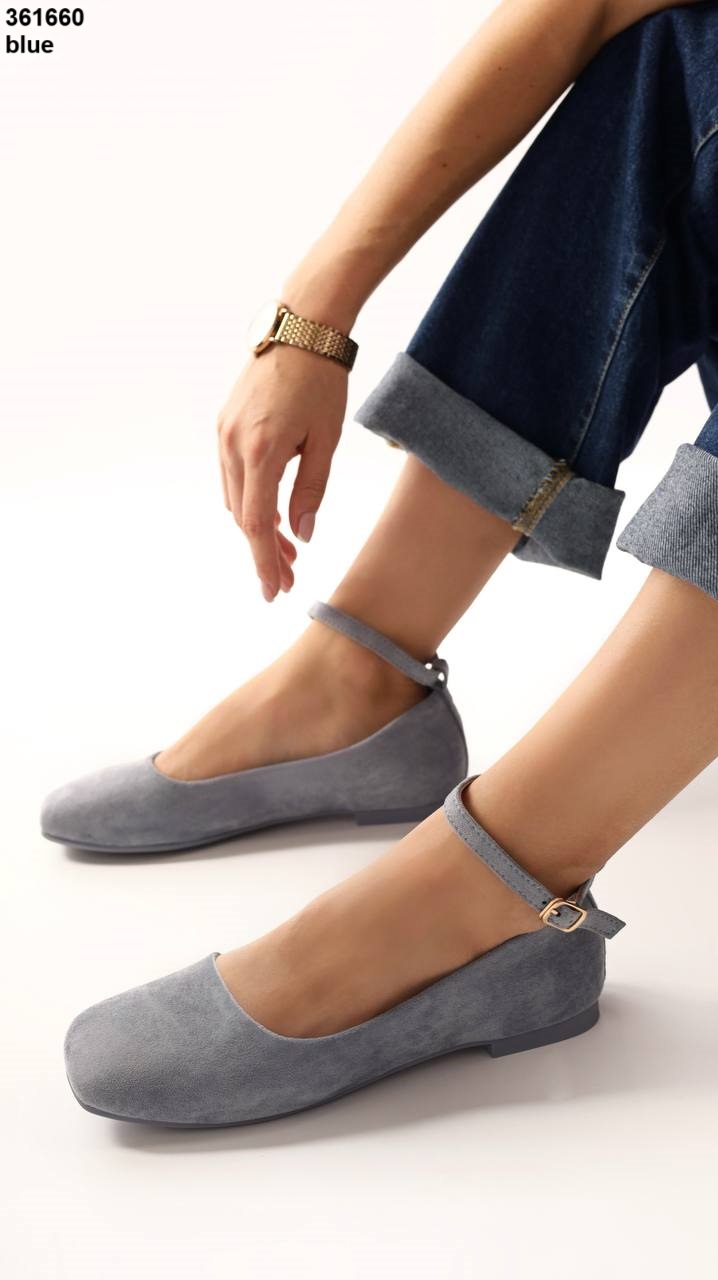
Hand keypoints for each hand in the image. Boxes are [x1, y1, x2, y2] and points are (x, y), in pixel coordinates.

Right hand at [217, 343, 347, 599]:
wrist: (301, 327)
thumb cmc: (322, 381)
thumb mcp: (326, 441)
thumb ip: (311, 492)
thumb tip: (302, 536)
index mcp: (261, 451)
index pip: (258, 523)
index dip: (264, 561)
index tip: (272, 591)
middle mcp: (233, 444)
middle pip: (243, 516)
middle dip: (264, 551)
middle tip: (286, 578)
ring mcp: (224, 432)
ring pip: (234, 498)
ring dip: (257, 528)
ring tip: (287, 552)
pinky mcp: (224, 423)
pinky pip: (231, 475)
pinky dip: (249, 500)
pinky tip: (271, 514)